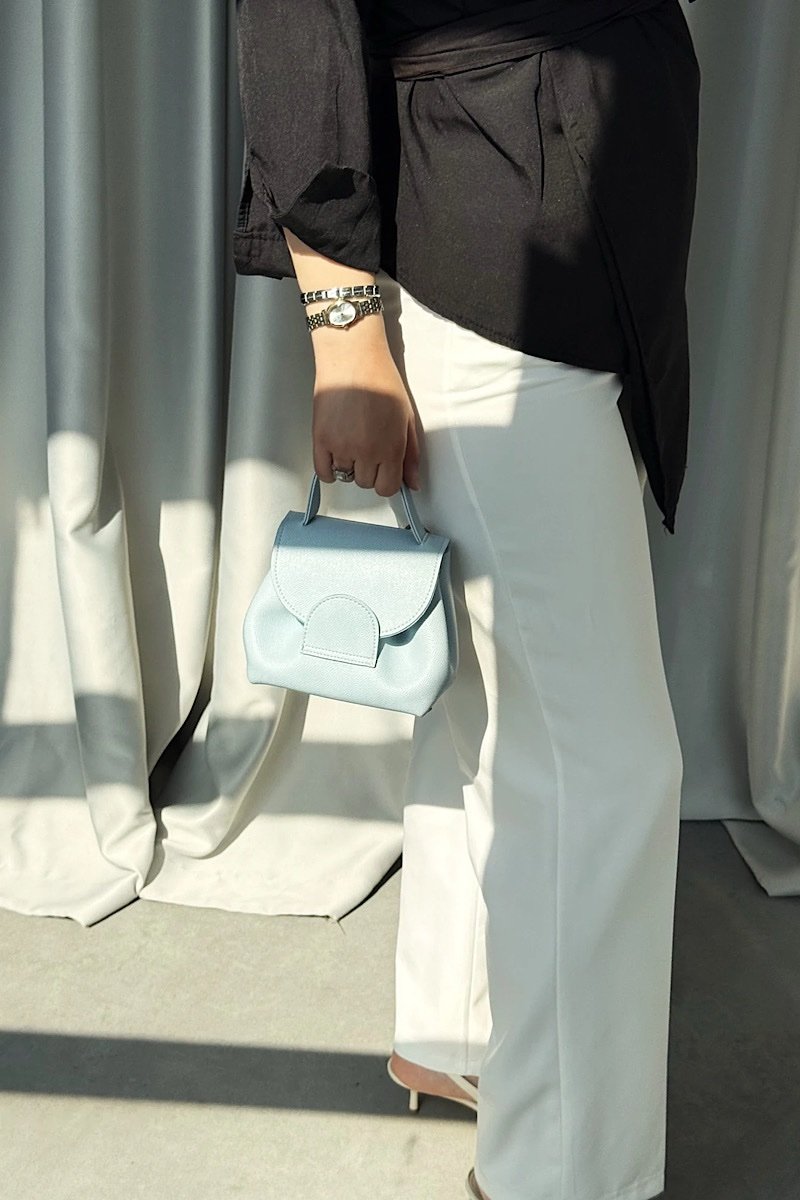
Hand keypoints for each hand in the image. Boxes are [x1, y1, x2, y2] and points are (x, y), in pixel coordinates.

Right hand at [311, 335, 421, 495]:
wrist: (352, 358)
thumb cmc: (381, 380)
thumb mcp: (406, 417)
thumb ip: (411, 454)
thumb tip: (412, 483)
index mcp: (391, 448)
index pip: (387, 488)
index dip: (387, 480)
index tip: (384, 470)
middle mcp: (367, 452)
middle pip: (366, 483)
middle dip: (369, 470)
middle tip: (368, 447)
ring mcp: (342, 447)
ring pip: (345, 476)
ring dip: (349, 465)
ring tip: (351, 440)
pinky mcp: (321, 439)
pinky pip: (323, 472)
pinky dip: (329, 469)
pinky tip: (335, 454)